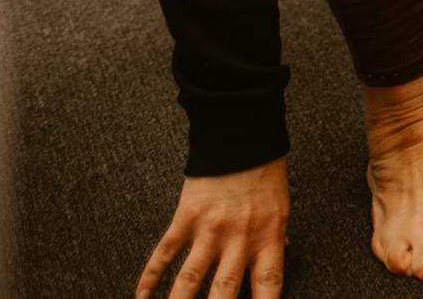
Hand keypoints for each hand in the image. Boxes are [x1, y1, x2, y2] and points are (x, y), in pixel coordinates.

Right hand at [135, 157, 288, 298]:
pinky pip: (165, 252)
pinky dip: (150, 276)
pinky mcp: (185, 217)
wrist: (242, 139)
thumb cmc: (265, 174)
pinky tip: (141, 296)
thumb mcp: (280, 209)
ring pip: (190, 279)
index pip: (268, 285)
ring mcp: (210, 229)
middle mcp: (239, 239)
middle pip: (224, 290)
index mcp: (268, 238)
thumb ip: (275, 238)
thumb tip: (280, 256)